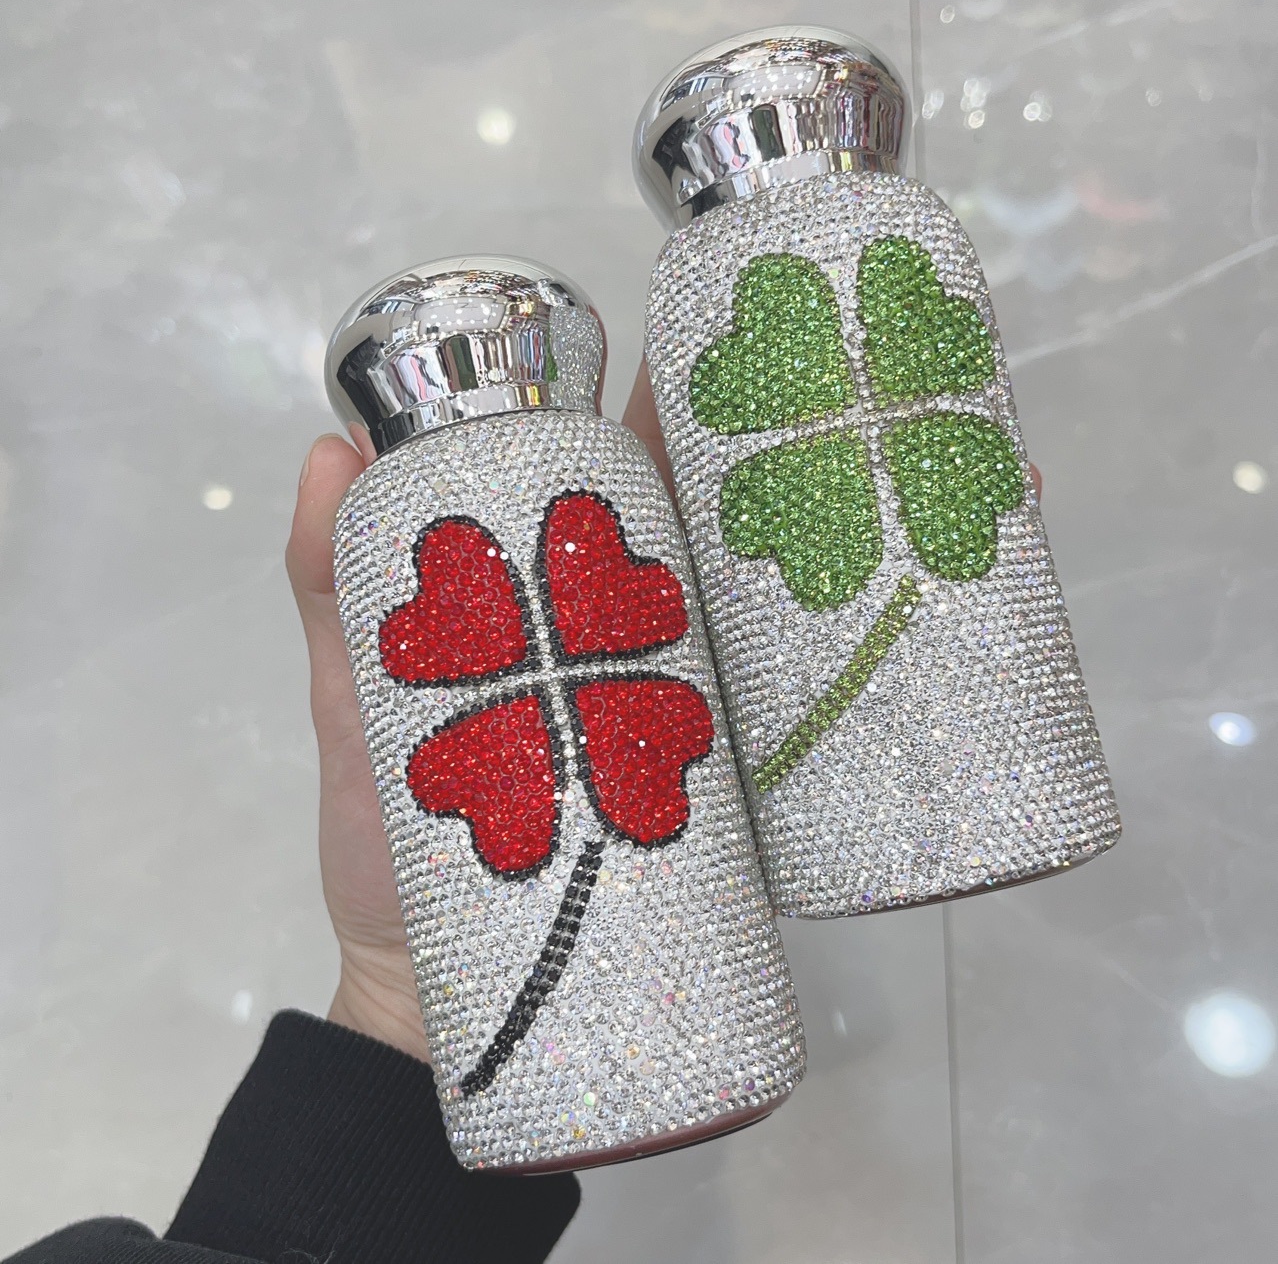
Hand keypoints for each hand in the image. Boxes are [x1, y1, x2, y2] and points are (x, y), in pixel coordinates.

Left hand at [287, 367, 1039, 1060]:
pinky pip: (826, 723)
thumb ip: (330, 592)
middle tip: (920, 399)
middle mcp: (659, 640)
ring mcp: (708, 715)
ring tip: (992, 487)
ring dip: (901, 541)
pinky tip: (977, 623)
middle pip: (757, 527)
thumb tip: (328, 450)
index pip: (656, 477)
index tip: (778, 334)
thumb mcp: (351, 707)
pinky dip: (906, 666)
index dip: (716, 402)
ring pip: (812, 610)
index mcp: (575, 600)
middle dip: (843, 454)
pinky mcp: (743, 797)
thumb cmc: (391, 849)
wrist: (443, 998)